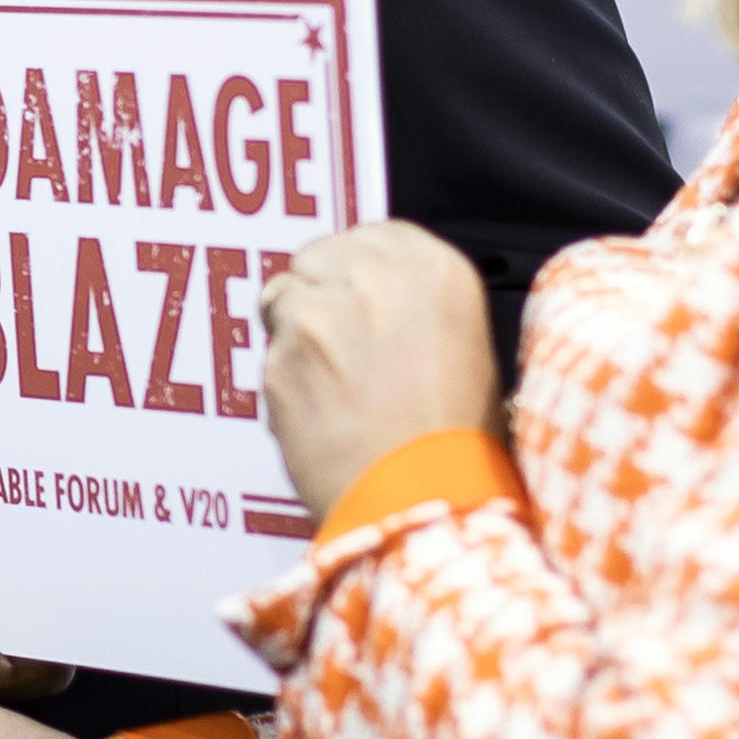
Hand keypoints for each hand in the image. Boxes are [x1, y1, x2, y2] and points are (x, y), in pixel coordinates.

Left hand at [260, 220, 500, 514]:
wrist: (421, 503)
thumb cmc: (458, 443)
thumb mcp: (470, 351)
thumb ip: (418, 306)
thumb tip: (385, 304)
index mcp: (433, 270)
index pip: (374, 235)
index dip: (359, 269)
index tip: (361, 295)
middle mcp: (372, 278)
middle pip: (317, 256)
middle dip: (321, 290)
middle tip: (340, 339)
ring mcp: (317, 316)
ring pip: (281, 299)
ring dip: (296, 332)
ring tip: (330, 383)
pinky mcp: (276, 360)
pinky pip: (268, 357)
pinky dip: (284, 380)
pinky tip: (317, 414)